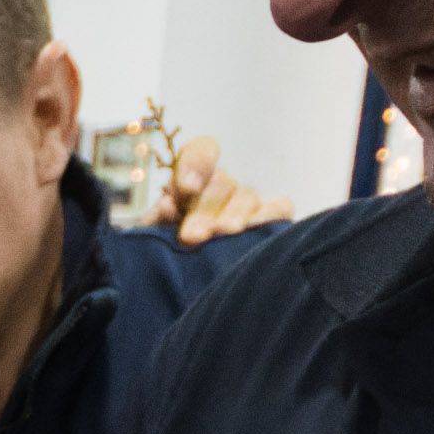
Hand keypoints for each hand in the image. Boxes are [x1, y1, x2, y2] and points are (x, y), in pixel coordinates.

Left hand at [153, 130, 292, 246]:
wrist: (178, 282)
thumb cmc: (165, 254)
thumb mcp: (154, 235)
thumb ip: (158, 219)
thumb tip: (169, 206)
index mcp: (191, 180)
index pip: (201, 151)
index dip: (196, 163)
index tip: (186, 189)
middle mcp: (221, 187)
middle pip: (222, 182)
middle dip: (205, 208)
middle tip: (192, 235)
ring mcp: (247, 202)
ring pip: (247, 196)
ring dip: (234, 215)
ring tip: (222, 233)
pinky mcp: (270, 220)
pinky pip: (280, 207)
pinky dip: (271, 215)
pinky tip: (255, 229)